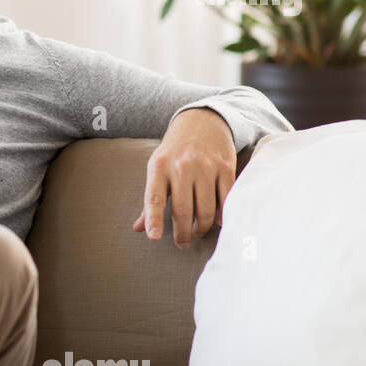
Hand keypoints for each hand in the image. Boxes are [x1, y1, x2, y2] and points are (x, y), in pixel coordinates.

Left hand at [131, 108, 236, 249]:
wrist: (202, 121)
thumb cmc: (174, 151)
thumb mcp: (157, 168)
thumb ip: (150, 199)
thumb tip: (139, 228)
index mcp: (159, 167)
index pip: (153, 198)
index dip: (154, 220)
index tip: (154, 238)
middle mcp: (182, 167)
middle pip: (182, 210)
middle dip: (183, 233)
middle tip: (182, 243)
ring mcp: (205, 167)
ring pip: (206, 209)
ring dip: (202, 226)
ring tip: (198, 231)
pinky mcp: (225, 167)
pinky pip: (225, 199)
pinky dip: (222, 215)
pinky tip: (218, 221)